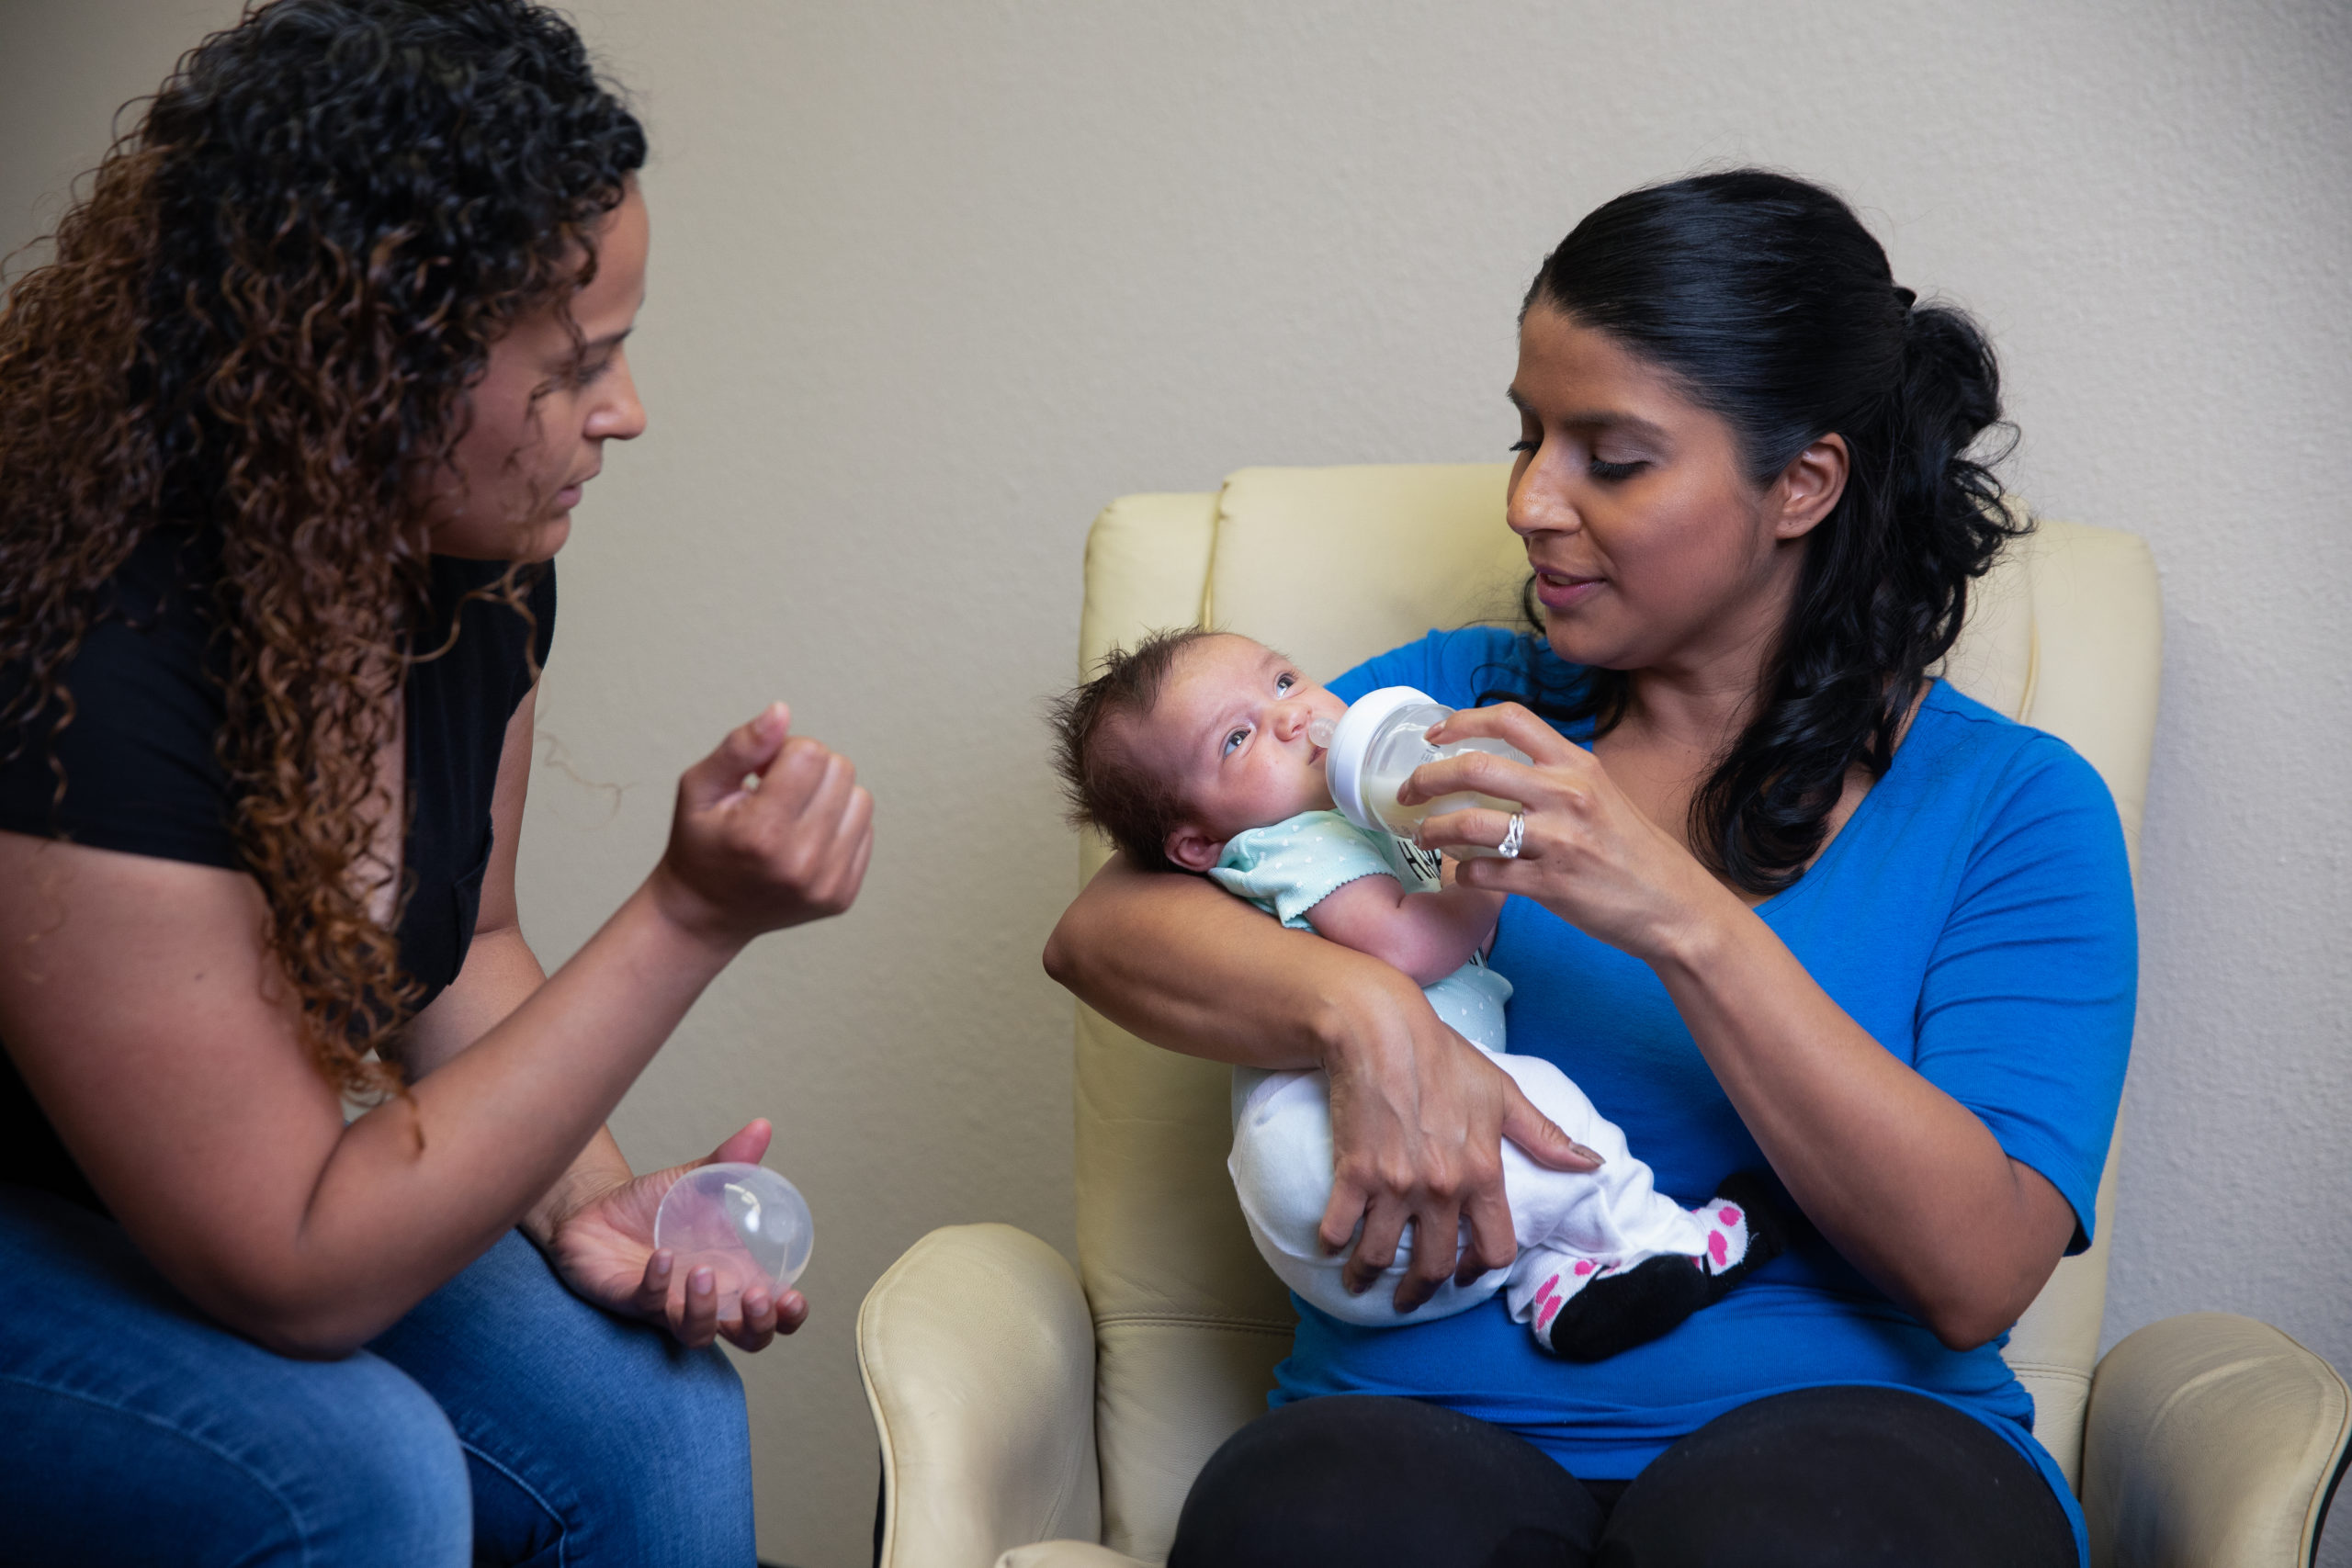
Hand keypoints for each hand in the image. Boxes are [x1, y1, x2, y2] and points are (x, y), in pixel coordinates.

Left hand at [539, 1120, 807, 1350]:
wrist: (595, 1210)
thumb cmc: (653, 1206)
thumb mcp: (695, 1180)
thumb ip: (729, 1161)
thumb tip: (760, 1127)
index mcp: (735, 1274)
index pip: (774, 1312)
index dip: (789, 1315)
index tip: (792, 1298)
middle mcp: (708, 1299)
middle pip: (747, 1337)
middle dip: (757, 1325)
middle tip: (756, 1296)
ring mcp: (669, 1306)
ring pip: (697, 1333)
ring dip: (706, 1309)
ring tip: (703, 1272)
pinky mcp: (631, 1302)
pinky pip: (648, 1303)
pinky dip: (658, 1282)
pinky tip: (662, 1256)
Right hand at [650, 703, 874, 950]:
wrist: (706, 914)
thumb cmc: (700, 843)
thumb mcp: (700, 788)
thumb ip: (740, 747)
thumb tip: (781, 712)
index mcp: (761, 832)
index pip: (810, 753)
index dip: (785, 752)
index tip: (760, 775)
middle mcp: (800, 862)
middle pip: (840, 770)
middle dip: (809, 770)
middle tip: (775, 795)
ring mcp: (826, 884)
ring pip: (860, 798)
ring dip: (830, 796)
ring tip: (792, 815)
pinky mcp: (843, 896)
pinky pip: (865, 830)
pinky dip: (839, 825)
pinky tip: (806, 838)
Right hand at [1318, 975, 1600, 1311]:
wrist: (1383, 1032)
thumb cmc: (1444, 1058)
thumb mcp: (1503, 1095)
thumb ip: (1545, 1136)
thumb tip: (1592, 1164)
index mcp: (1482, 1174)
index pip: (1495, 1249)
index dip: (1480, 1271)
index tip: (1465, 1277)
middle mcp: (1442, 1189)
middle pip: (1435, 1265)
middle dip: (1419, 1292)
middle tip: (1407, 1298)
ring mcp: (1396, 1185)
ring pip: (1382, 1256)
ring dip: (1368, 1277)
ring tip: (1358, 1281)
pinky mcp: (1354, 1173)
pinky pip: (1339, 1227)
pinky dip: (1332, 1244)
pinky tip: (1330, 1246)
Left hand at [1407, 703, 1728, 962]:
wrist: (1674, 904)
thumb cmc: (1633, 851)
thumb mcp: (1601, 794)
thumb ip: (1554, 777)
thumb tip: (1496, 770)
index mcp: (1576, 764)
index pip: (1509, 718)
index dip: (1461, 720)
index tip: (1433, 735)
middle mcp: (1565, 794)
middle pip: (1473, 767)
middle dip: (1426, 778)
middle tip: (1408, 791)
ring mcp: (1557, 840)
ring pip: (1470, 824)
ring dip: (1433, 830)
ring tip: (1422, 836)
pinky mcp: (1550, 884)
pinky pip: (1485, 873)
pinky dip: (1462, 872)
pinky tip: (1462, 872)